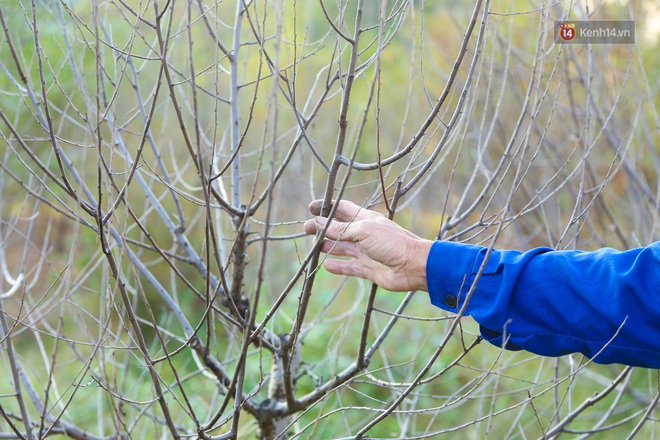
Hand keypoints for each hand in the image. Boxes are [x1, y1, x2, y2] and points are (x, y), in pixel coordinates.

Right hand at [303, 199, 432, 291]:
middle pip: (338, 229)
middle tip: (306, 229)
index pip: (342, 209)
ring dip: (327, 246)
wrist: (413, 265)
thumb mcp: (363, 231)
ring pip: (342, 248)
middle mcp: (364, 234)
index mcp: (365, 219)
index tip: (311, 208)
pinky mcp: (368, 268)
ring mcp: (366, 251)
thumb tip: (319, 223)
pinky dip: (338, 266)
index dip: (326, 207)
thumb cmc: (392, 243)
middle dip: (322, 228)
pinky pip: (349, 267)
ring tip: (313, 247)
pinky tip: (326, 265)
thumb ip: (340, 229)